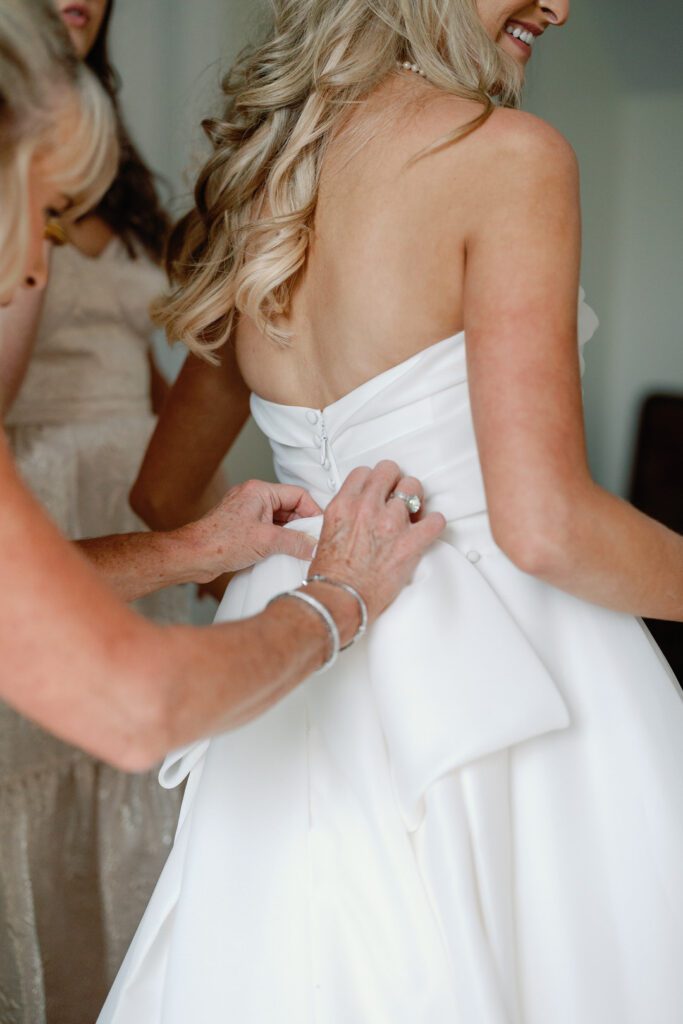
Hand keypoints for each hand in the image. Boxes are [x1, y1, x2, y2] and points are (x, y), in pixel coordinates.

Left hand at [177, 480, 321, 580]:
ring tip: (297, 550)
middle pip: (289, 507)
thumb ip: (294, 542)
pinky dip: (277, 540)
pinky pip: (268, 530)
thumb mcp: (266, 541)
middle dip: (301, 525)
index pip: (298, 494)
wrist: (194, 555)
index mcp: (259, 491)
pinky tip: (281, 554)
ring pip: (279, 520)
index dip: (312, 511)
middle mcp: (253, 498)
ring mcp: (247, 513)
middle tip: (311, 542)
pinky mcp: (242, 528)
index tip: (320, 528)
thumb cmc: (219, 541)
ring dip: (289, 535)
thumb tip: (312, 545)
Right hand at [309, 461, 445, 627]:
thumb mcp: (328, 531)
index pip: (364, 472)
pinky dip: (434, 524)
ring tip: (412, 511)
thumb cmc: (332, 574)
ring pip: (413, 488)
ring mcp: (390, 523)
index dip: (373, 480)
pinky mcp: (410, 543)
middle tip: (396, 495)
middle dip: (394, 482)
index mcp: (344, 504)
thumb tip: (358, 510)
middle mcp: (367, 508)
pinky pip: (435, 521)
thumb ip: (346, 513)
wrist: (340, 598)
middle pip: (389, 470)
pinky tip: (427, 529)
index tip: (378, 489)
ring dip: (414, 498)